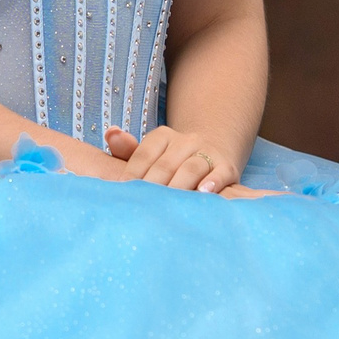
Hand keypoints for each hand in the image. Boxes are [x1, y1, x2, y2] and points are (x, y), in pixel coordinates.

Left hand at [105, 124, 237, 193]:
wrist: (212, 152)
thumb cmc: (171, 162)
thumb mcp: (150, 154)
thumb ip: (128, 149)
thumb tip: (110, 132)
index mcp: (162, 136)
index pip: (144, 154)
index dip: (132, 174)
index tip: (123, 193)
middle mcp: (185, 141)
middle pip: (166, 163)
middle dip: (153, 184)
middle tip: (143, 206)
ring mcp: (207, 152)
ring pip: (192, 167)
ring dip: (179, 185)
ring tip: (169, 201)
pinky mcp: (227, 167)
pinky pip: (221, 173)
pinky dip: (213, 182)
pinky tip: (204, 193)